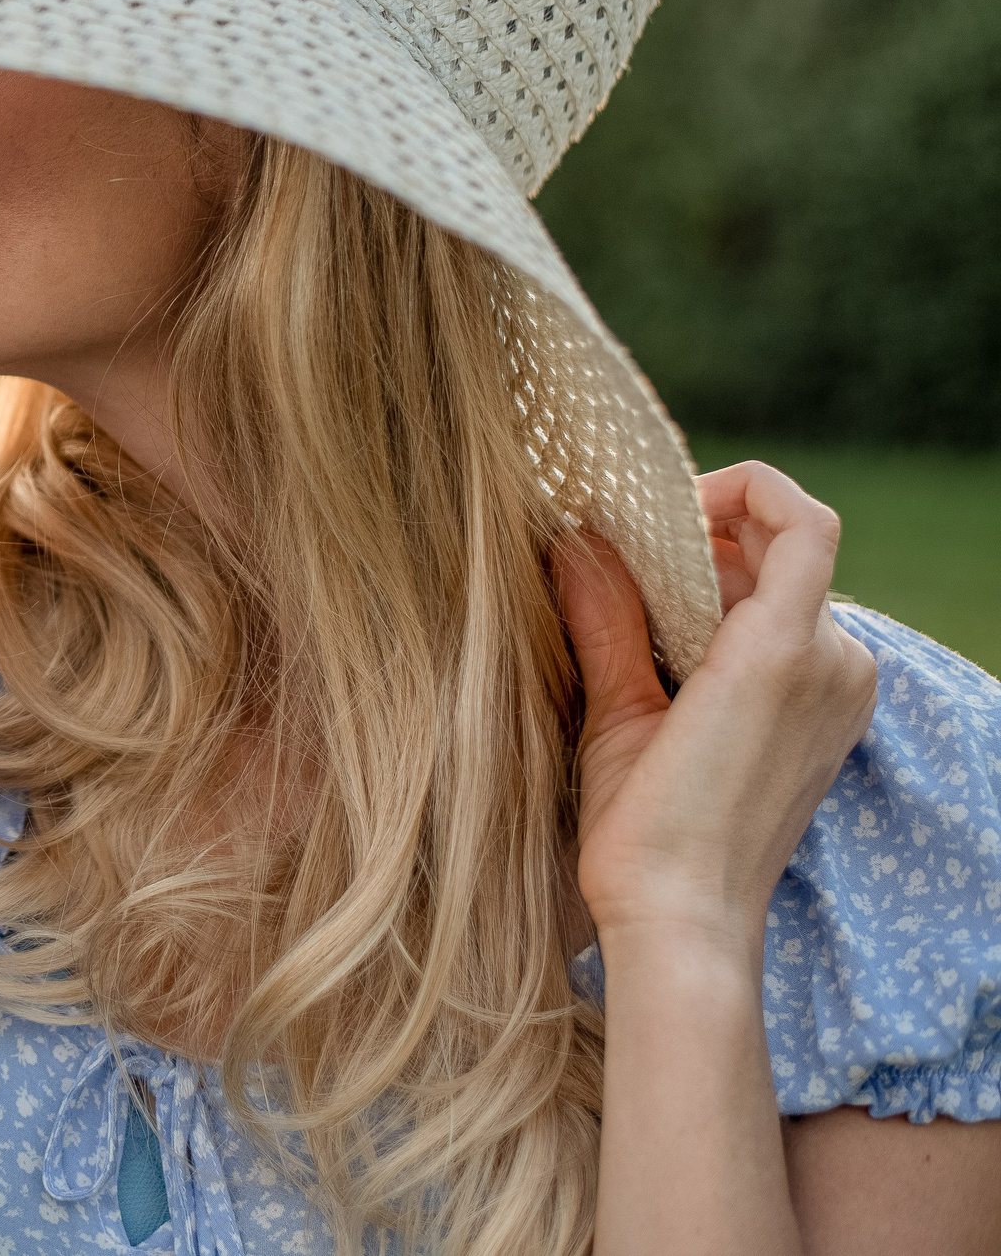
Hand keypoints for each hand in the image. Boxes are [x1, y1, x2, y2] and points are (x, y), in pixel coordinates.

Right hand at [560, 462, 878, 961]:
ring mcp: (839, 699)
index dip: (745, 489)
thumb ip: (605, 617)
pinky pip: (796, 641)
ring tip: (647, 611)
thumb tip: (572, 542)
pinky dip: (742, 625)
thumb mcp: (615, 715)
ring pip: (791, 596)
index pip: (802, 521)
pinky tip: (680, 657)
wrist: (689, 923)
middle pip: (787, 555)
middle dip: (713, 540)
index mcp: (782, 654)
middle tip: (633, 557)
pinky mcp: (829, 726)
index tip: (674, 508)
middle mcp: (831, 667)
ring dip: (724, 584)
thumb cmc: (646, 831)